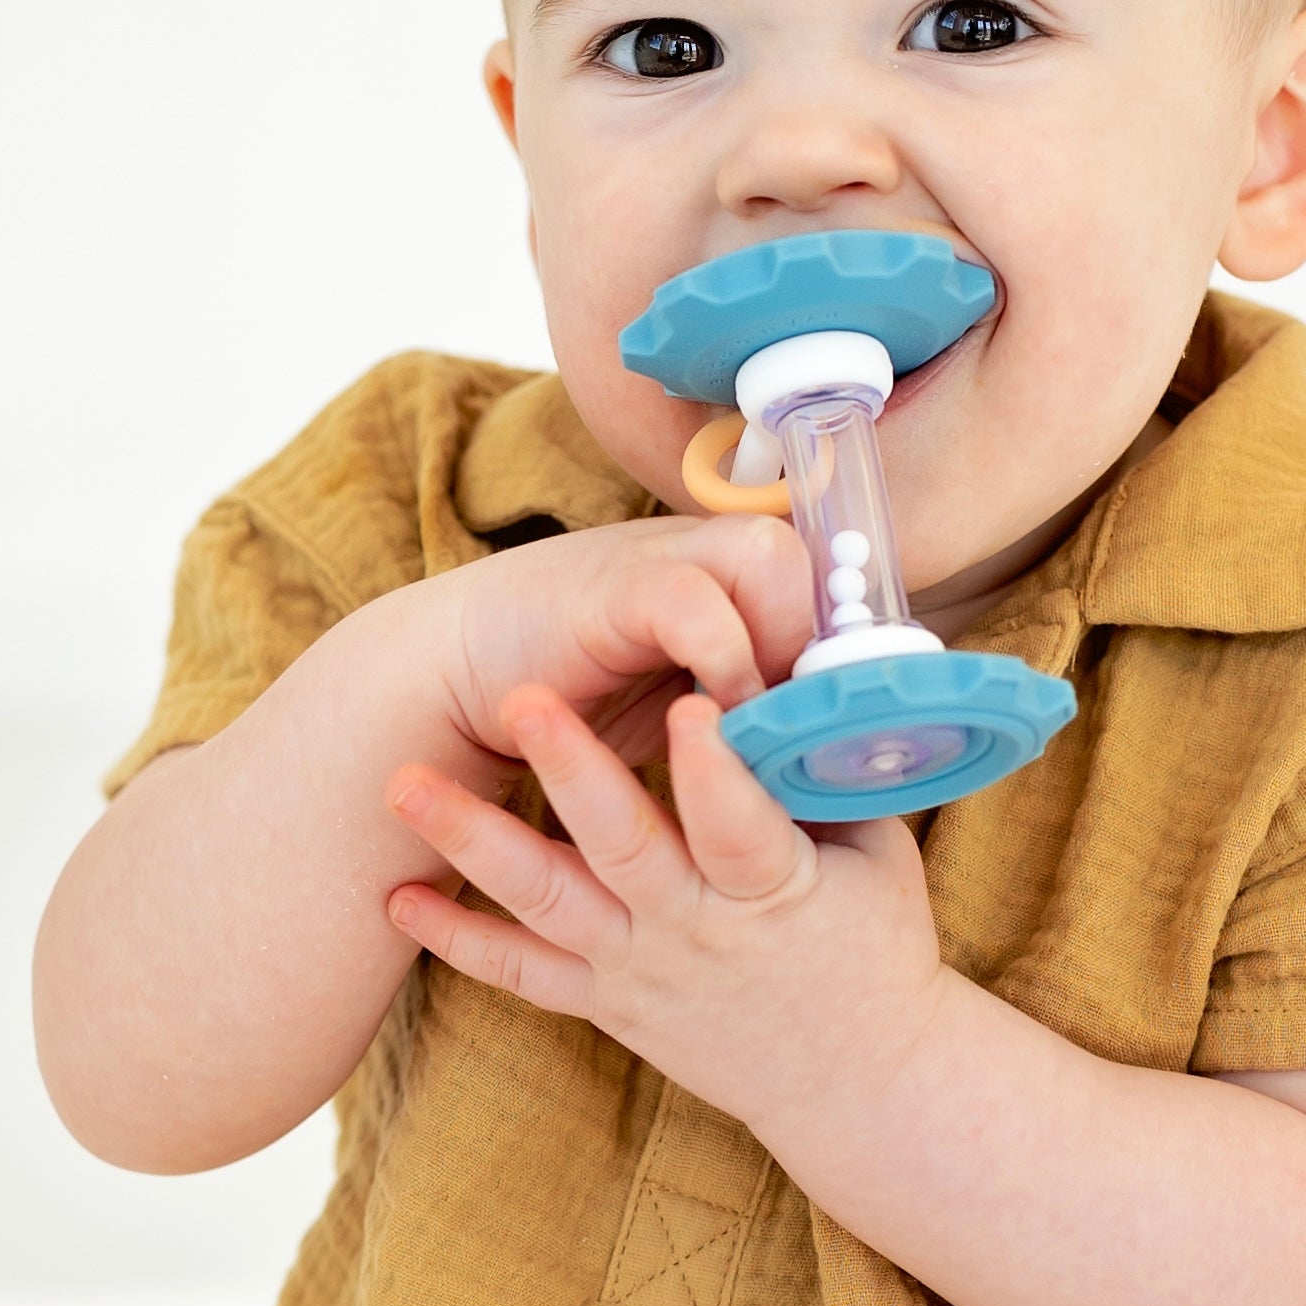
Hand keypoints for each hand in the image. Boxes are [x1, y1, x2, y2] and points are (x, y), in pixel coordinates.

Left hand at [384, 684, 947, 1131]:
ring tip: (406, 783)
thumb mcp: (876, 859)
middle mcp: (694, 929)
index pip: (741, 825)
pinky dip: (457, 938)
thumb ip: (825, 776)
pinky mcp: (605, 1001)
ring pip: (548, 900)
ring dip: (474, 838)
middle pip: (623, 848)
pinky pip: (522, 972)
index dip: (716, 767)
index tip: (692, 701)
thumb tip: (796, 674)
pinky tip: (397, 895)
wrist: (854, 1084)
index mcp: (773, 890)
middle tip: (520, 701)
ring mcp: (638, 968)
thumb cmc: (874, 948)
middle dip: (572, 769)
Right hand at [424, 515, 814, 792]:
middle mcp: (698, 552)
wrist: (455, 683)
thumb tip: (838, 757)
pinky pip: (694, 600)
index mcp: (725, 575)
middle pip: (807, 548)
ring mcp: (655, 560)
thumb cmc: (579, 705)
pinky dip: (722, 657)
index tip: (850, 709)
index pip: (823, 571)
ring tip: (762, 715)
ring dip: (781, 638)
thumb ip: (753, 709)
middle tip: (804, 709)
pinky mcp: (611, 590)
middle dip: (822, 632)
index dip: (846, 634)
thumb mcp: (685, 703)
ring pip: (767, 553)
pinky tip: (709, 715)